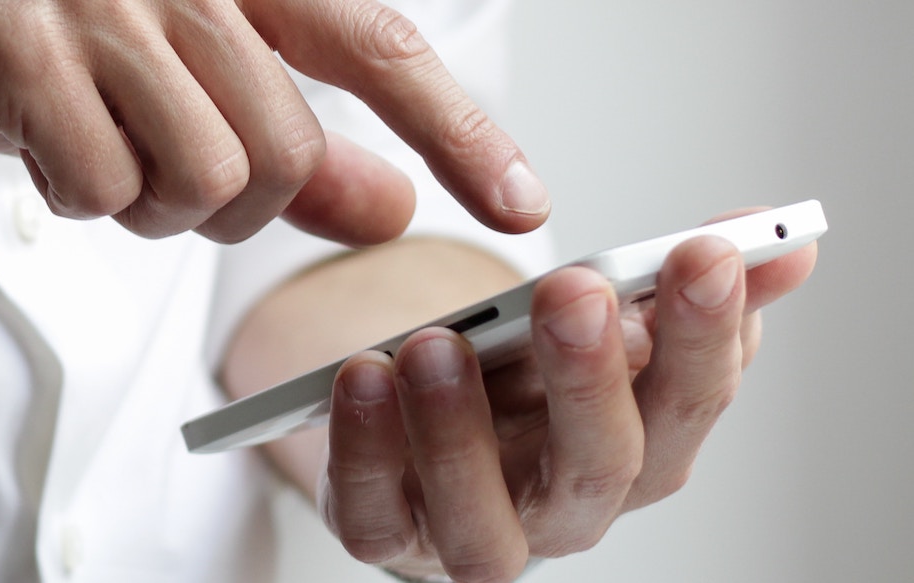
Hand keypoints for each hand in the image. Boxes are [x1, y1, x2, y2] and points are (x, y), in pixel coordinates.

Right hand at [0, 0, 549, 243]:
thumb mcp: (157, 96)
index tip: (520, 200)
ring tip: (82, 156)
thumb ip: (279, 143)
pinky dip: (72, 200)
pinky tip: (28, 150)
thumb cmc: (3, 60)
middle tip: (146, 178)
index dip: (457, 126)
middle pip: (281, 148)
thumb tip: (388, 203)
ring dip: (143, 208)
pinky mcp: (16, 43)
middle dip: (225, 204)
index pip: (373, 40)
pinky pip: (103, 186)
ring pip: (202, 176)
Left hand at [315, 210, 818, 581]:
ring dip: (459, 431)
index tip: (704, 252)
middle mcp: (567, 507)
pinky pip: (372, 516)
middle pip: (599, 467)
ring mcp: (473, 532)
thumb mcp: (600, 321)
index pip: (692, 402)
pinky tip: (361, 376)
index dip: (707, 334)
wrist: (421, 420)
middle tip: (574, 291)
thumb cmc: (524, 379)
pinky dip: (364, 451)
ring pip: (482, 519)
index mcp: (641, 449)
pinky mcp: (386, 534)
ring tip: (436, 343)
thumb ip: (678, 284)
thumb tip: (788, 240)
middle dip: (590, 379)